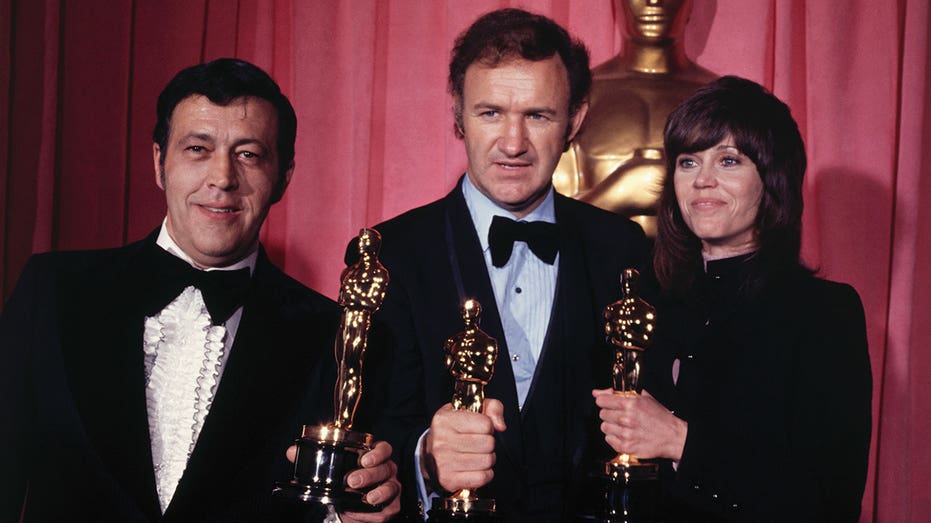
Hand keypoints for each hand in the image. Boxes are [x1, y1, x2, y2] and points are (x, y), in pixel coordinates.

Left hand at [285, 441, 400, 521]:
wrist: (352, 510)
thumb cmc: (346, 483)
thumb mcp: (330, 471)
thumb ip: (312, 460)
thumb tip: (291, 452)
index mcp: (373, 457)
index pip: (383, 449)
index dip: (377, 452)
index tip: (364, 459)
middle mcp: (386, 470)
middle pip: (385, 468)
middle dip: (369, 474)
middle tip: (352, 480)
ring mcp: (391, 488)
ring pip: (390, 488)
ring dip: (378, 492)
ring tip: (366, 498)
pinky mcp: (391, 507)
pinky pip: (387, 509)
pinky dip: (374, 513)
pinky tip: (364, 512)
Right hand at [421, 399, 506, 492]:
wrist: (428, 456)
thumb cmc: (452, 431)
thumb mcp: (468, 410)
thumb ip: (492, 407)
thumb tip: (501, 426)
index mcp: (445, 420)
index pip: (486, 424)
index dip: (488, 427)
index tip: (479, 429)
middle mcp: (442, 440)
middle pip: (488, 443)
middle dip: (489, 444)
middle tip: (479, 443)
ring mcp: (443, 462)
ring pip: (487, 461)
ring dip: (488, 459)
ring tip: (478, 455)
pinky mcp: (448, 480)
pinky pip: (482, 477)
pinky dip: (485, 474)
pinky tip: (476, 468)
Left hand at [592, 388, 686, 460]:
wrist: (672, 436)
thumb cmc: (659, 416)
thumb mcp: (642, 397)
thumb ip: (617, 393)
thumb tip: (596, 393)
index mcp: (630, 403)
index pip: (602, 401)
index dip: (605, 401)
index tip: (609, 404)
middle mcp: (626, 419)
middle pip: (602, 414)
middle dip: (609, 413)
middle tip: (620, 415)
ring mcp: (625, 434)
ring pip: (604, 427)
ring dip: (612, 426)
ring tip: (624, 426)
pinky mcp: (626, 447)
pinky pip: (608, 440)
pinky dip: (614, 438)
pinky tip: (625, 435)